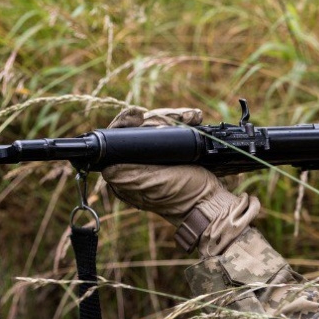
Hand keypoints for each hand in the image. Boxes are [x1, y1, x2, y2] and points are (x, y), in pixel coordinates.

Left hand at [101, 106, 258, 252]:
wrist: (211, 201)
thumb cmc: (184, 196)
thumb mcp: (156, 184)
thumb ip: (131, 176)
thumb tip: (107, 167)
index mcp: (125, 175)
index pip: (115, 142)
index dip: (124, 124)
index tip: (139, 116)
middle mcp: (136, 165)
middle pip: (137, 128)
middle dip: (157, 119)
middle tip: (178, 119)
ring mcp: (154, 157)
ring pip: (155, 125)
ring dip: (174, 117)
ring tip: (191, 118)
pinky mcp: (170, 151)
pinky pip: (171, 130)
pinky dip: (183, 122)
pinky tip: (194, 119)